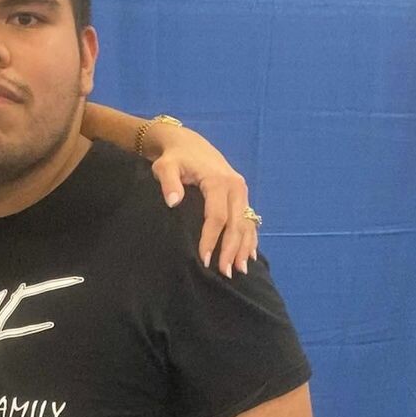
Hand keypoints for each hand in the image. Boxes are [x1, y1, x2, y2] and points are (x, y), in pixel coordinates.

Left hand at [147, 126, 258, 277]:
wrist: (187, 143)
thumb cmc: (174, 157)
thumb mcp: (165, 166)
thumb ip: (168, 182)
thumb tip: (173, 201)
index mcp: (218, 181)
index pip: (217, 217)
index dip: (211, 240)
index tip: (204, 260)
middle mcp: (235, 186)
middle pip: (236, 223)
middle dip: (231, 249)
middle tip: (225, 273)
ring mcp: (241, 191)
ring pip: (247, 223)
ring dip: (244, 248)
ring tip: (239, 271)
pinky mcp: (241, 195)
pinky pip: (249, 220)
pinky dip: (250, 238)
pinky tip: (248, 256)